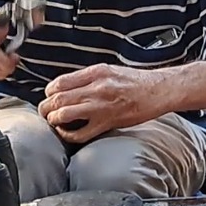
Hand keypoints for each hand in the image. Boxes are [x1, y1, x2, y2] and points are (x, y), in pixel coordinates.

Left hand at [39, 64, 157, 143]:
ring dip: (54, 120)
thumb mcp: (110, 70)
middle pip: (57, 99)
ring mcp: (101, 106)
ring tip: (54, 122)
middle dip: (46, 107)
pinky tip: (67, 132)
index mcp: (95, 73)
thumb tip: (67, 87)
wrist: (158, 90)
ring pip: (63, 114)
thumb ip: (88, 77)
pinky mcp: (107, 122)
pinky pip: (80, 133)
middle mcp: (96, 88)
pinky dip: (68, 135)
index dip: (49, 92)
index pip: (59, 83)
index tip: (50, 96)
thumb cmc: (137, 81)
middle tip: (46, 112)